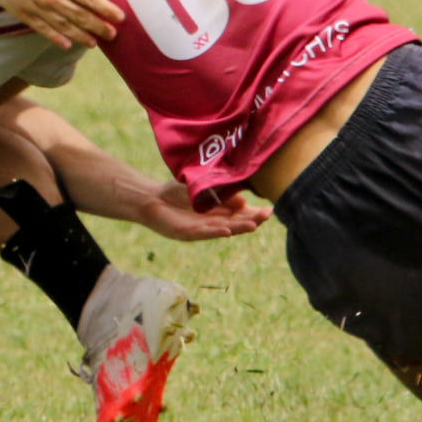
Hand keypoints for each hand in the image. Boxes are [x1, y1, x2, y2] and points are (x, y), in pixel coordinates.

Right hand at [0, 0, 122, 49]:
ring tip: (93, 44)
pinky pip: (44, 30)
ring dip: (81, 36)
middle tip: (112, 35)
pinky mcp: (25, 15)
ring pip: (65, 27)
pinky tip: (67, 46)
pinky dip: (56, 39)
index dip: (107, 9)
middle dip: (99, 26)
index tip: (120, 18)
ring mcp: (39, 8)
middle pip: (81, 16)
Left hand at [137, 180, 270, 241]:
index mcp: (218, 211)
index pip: (241, 213)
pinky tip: (227, 230)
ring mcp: (201, 229)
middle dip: (253, 219)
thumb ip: (220, 193)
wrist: (151, 200)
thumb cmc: (175, 193)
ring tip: (254, 225)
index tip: (270, 209)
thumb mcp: (202, 188)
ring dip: (239, 228)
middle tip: (268, 215)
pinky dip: (216, 232)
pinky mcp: (187, 233)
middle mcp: (213, 221)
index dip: (254, 212)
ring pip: (224, 229)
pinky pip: (204, 233)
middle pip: (237, 222)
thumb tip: (242, 201)